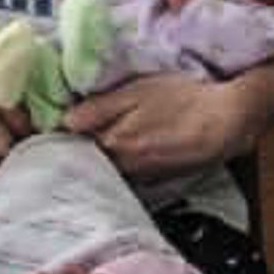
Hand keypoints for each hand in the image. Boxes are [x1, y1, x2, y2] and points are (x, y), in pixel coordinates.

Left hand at [62, 27, 273, 178]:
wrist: (227, 120)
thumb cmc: (182, 98)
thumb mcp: (136, 91)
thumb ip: (98, 108)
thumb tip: (64, 121)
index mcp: (112, 144)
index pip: (71, 149)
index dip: (59, 141)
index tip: (47, 135)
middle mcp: (123, 168)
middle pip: (87, 165)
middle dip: (74, 155)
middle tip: (64, 142)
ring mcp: (141, 178)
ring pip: (107, 173)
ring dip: (96, 164)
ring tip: (89, 149)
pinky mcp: (157, 181)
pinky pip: (127, 178)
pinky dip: (119, 170)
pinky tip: (121, 158)